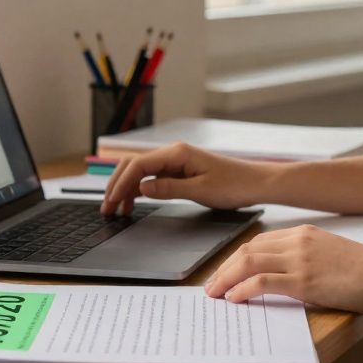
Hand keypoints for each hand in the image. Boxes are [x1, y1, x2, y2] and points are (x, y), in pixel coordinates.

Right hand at [99, 142, 275, 215]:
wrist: (255, 183)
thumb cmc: (233, 185)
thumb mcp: (200, 191)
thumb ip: (168, 188)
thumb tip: (141, 188)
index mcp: (177, 153)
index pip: (138, 165)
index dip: (121, 184)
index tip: (111, 202)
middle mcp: (173, 153)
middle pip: (134, 165)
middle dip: (117, 185)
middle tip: (107, 208)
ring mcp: (176, 161)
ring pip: (141, 171)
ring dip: (126, 188)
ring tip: (116, 209)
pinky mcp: (180, 170)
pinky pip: (153, 177)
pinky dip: (140, 189)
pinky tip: (134, 203)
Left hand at [204, 224, 362, 316]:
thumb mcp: (333, 256)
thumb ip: (309, 259)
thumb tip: (285, 278)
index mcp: (305, 232)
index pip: (259, 242)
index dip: (237, 257)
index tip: (225, 272)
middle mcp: (299, 241)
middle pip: (248, 250)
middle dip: (224, 268)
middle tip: (211, 286)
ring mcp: (301, 259)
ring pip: (249, 263)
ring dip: (226, 279)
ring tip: (215, 294)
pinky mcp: (304, 281)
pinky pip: (262, 282)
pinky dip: (243, 289)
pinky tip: (234, 299)